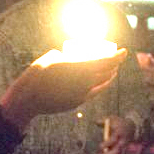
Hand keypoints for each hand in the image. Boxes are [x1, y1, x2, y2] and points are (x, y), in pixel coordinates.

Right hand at [0, 49, 126, 130]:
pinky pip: (93, 92)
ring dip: (109, 76)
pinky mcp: (77, 102)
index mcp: (80, 68)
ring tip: (112, 71)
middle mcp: (85, 82)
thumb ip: (63, 55)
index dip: (118, 57)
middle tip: (116, 58)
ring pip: (102, 84)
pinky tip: (100, 83)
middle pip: (107, 73)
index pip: (106, 62)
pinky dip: (99, 86)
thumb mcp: (51, 57)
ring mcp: (82, 94)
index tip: (124, 51)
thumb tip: (65, 55)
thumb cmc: (37, 74)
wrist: (29, 98)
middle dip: (114, 65)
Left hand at [96, 115, 135, 153]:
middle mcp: (122, 141)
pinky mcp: (124, 149)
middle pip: (117, 151)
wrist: (132, 127)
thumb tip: (96, 122)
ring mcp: (124, 146)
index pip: (113, 140)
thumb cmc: (119, 122)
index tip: (100, 146)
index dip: (107, 144)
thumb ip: (104, 120)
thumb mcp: (113, 118)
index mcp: (119, 132)